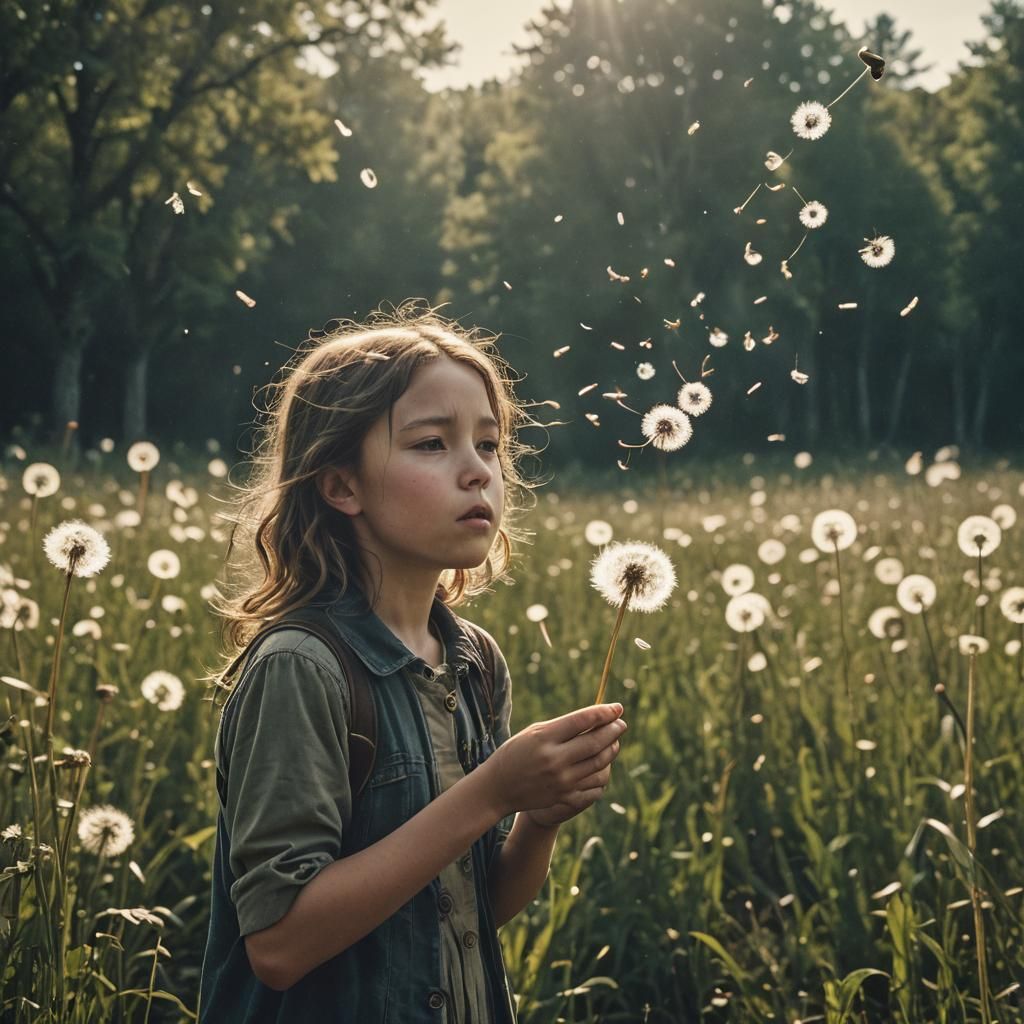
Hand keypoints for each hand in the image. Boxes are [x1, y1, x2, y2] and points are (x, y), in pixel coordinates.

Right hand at [479, 703, 626, 820]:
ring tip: (614, 741)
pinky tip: (603, 763)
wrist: (498, 788)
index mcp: (545, 738)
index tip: (617, 707)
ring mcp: (562, 781)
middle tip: (621, 723)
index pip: (582, 720)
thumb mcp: (535, 732)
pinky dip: (603, 771)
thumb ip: (564, 726)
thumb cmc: (517, 753)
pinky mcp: (565, 797)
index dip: (604, 712)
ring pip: (599, 763)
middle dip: (613, 730)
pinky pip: (595, 784)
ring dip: (612, 749)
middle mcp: (555, 759)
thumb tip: (596, 719)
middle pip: (595, 742)